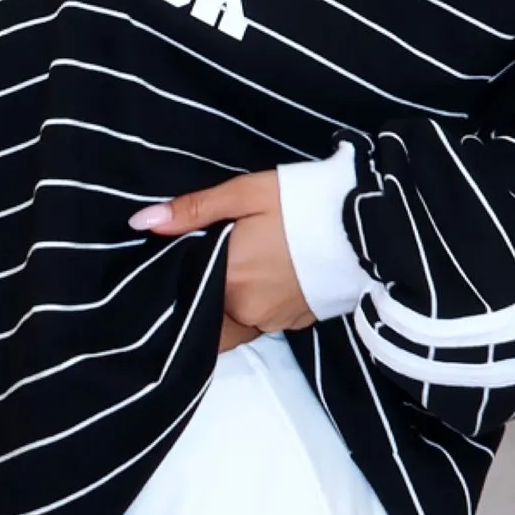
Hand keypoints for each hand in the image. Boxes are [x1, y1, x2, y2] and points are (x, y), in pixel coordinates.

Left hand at [128, 169, 316, 351]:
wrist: (371, 224)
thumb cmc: (307, 202)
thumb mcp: (246, 192)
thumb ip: (192, 211)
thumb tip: (142, 223)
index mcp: (228, 279)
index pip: (182, 290)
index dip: (177, 276)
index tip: (178, 257)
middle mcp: (246, 310)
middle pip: (206, 306)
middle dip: (203, 285)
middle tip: (216, 251)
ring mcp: (273, 321)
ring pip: (232, 316)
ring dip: (230, 295)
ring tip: (244, 260)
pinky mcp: (297, 322)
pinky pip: (261, 318)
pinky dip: (257, 301)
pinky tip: (267, 273)